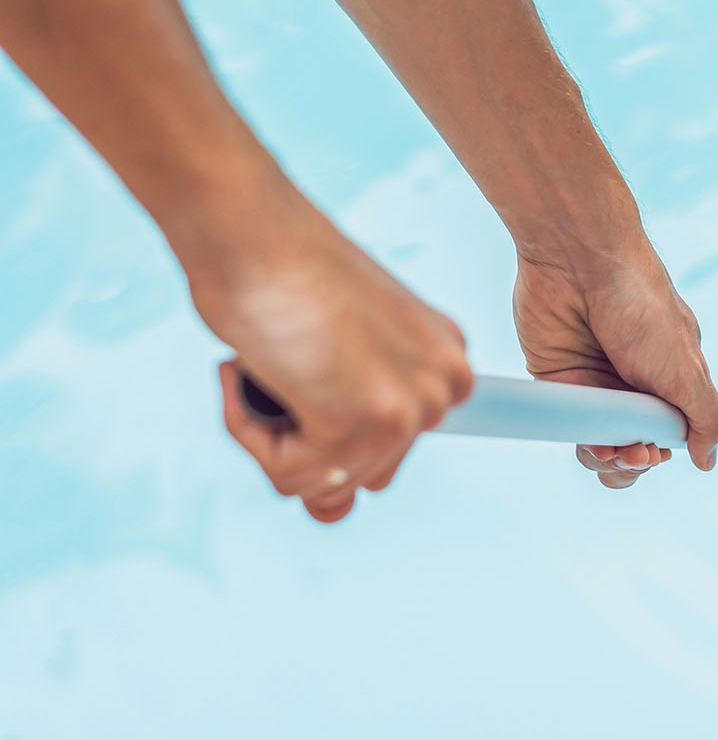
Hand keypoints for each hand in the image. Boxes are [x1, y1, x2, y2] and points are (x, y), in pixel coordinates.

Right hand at [187, 187, 473, 521]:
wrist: (252, 228)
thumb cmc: (283, 273)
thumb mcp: (343, 348)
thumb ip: (350, 421)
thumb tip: (334, 510)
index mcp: (447, 362)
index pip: (394, 447)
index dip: (334, 422)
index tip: (318, 374)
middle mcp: (444, 388)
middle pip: (360, 474)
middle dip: (302, 435)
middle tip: (282, 360)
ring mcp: (407, 409)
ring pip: (317, 482)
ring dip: (270, 434)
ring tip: (270, 359)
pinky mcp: (358, 425)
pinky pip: (285, 476)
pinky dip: (249, 432)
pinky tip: (251, 369)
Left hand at [513, 242, 717, 488]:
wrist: (581, 263)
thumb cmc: (642, 306)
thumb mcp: (688, 370)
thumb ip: (705, 418)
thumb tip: (708, 460)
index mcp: (671, 378)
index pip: (669, 433)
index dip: (662, 452)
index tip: (658, 452)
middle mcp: (633, 383)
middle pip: (634, 446)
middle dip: (637, 461)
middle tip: (638, 454)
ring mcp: (596, 383)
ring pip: (601, 445)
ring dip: (610, 460)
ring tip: (616, 453)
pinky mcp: (560, 381)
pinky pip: (570, 428)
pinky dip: (584, 444)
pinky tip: (594, 443)